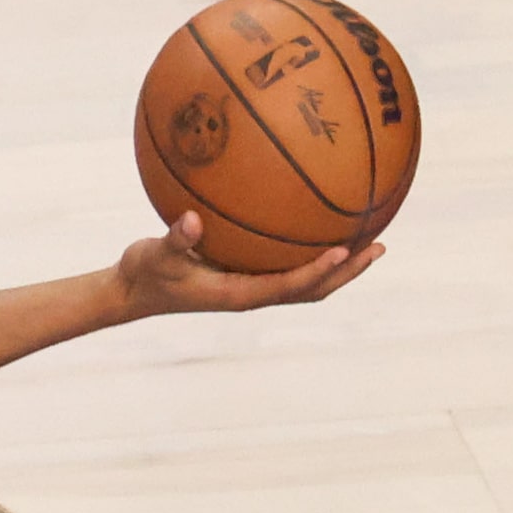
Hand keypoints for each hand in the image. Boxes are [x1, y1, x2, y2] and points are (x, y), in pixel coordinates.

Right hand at [114, 214, 380, 318]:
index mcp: (239, 294)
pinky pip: (287, 266)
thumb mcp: (155, 254)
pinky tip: (314, 225)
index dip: (320, 270)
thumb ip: (175, 238)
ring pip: (307, 281)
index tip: (346, 251)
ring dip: (340, 266)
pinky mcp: (244, 277)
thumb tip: (192, 218)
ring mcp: (251, 287)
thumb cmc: (145, 273)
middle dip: (348, 270)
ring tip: (368, 240)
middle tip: (379, 246)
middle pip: (314, 288)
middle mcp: (253, 293)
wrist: (133, 291)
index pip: (291, 285)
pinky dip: (311, 252)